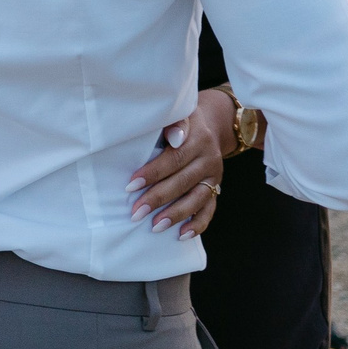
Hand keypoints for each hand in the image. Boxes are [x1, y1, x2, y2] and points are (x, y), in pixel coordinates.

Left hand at [129, 91, 235, 239]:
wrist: (211, 125)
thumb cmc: (184, 122)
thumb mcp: (180, 113)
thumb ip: (175, 123)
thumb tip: (173, 138)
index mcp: (198, 139)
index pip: (174, 158)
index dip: (153, 173)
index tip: (131, 185)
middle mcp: (209, 159)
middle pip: (183, 181)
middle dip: (157, 198)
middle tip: (136, 212)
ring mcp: (214, 176)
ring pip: (197, 199)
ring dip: (175, 214)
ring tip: (155, 226)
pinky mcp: (216, 189)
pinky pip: (210, 210)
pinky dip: (197, 224)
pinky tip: (181, 235)